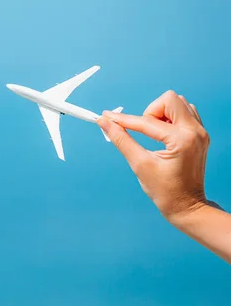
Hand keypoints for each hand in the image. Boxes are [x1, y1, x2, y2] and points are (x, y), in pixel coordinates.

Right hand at [97, 90, 210, 220]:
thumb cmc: (164, 190)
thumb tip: (104, 123)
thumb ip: (121, 139)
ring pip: (179, 103)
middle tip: (141, 129)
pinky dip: (170, 118)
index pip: (146, 121)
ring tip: (153, 133)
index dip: (123, 119)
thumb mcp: (139, 164)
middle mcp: (195, 132)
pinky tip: (162, 134)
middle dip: (150, 111)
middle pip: (170, 100)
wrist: (187, 206)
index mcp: (181, 140)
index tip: (106, 116)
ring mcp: (200, 132)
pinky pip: (185, 113)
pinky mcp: (200, 135)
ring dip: (161, 113)